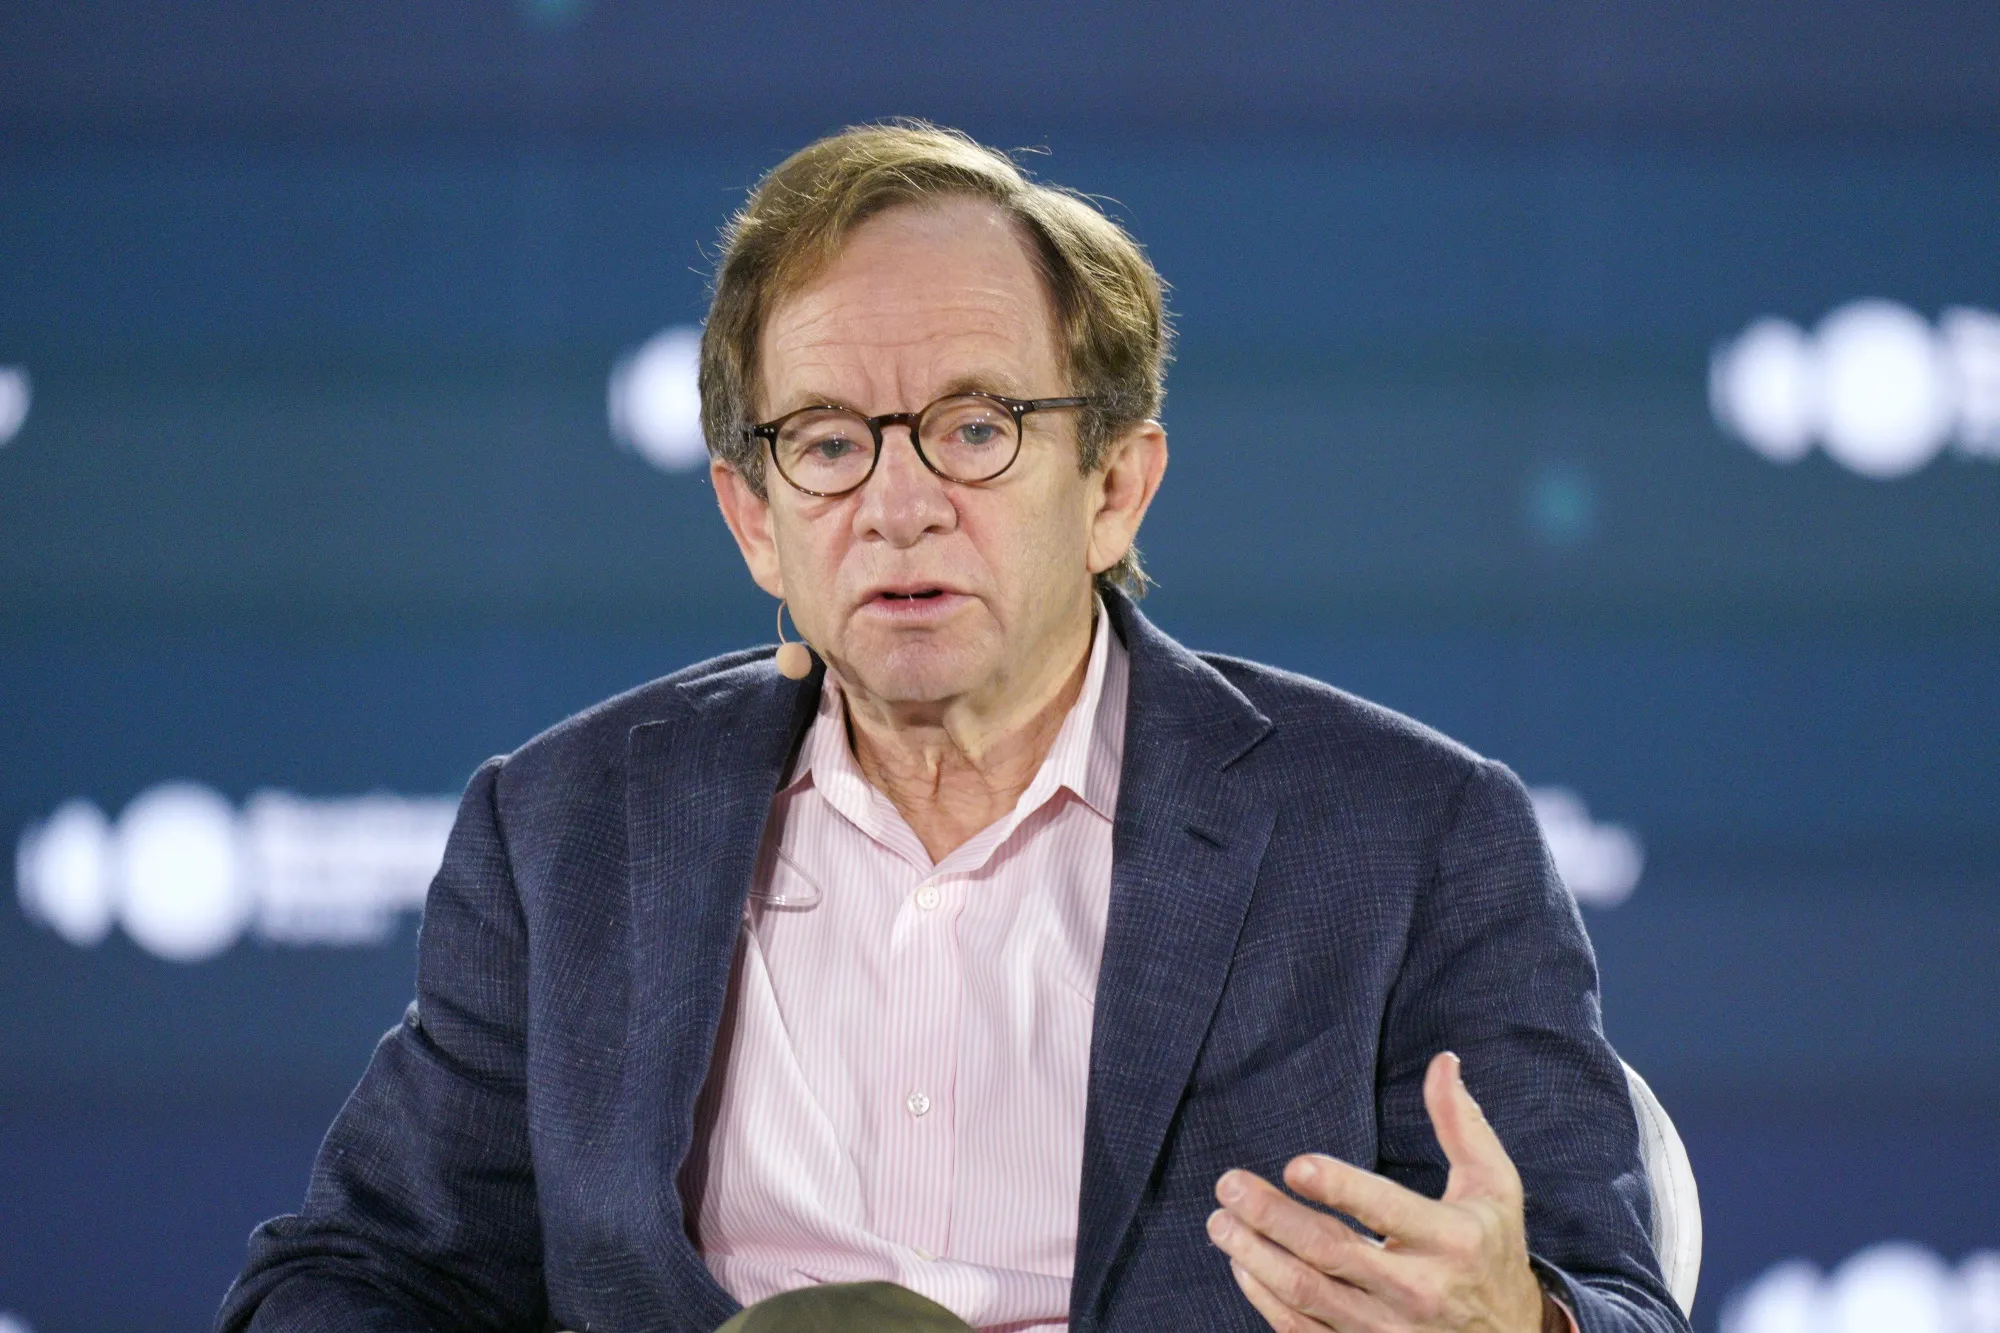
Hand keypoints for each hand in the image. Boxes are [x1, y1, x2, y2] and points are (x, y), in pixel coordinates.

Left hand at [1206, 1052, 1554, 1332]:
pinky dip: (1265, 1298)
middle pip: (1330, 1252)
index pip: (1386, 1210)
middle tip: (1230, 1185)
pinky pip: (1304, 1330)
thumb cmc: (1493, 1249)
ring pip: (1308, 1294)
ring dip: (1256, 1257)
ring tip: (1220, 1221)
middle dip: (1273, 1217)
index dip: (1339, 1187)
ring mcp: (1389, 1329)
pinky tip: (1241, 1264)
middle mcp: (1418, 1289)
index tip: (1295, 1165)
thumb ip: (1461, 1123)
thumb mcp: (1493, 1186)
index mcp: (1450, 1239)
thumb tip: (1443, 1061)